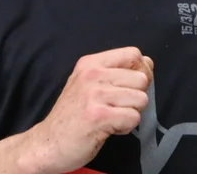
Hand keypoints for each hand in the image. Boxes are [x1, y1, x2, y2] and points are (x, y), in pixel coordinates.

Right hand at [21, 47, 153, 173]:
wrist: (48, 143)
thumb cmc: (72, 115)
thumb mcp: (89, 84)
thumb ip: (117, 72)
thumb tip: (148, 63)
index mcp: (91, 63)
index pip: (133, 54)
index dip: (140, 71)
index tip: (129, 87)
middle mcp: (92, 74)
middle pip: (141, 78)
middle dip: (135, 97)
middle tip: (116, 108)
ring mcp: (94, 94)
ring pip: (140, 99)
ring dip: (130, 113)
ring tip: (111, 118)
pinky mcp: (98, 116)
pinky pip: (133, 118)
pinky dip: (125, 127)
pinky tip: (108, 128)